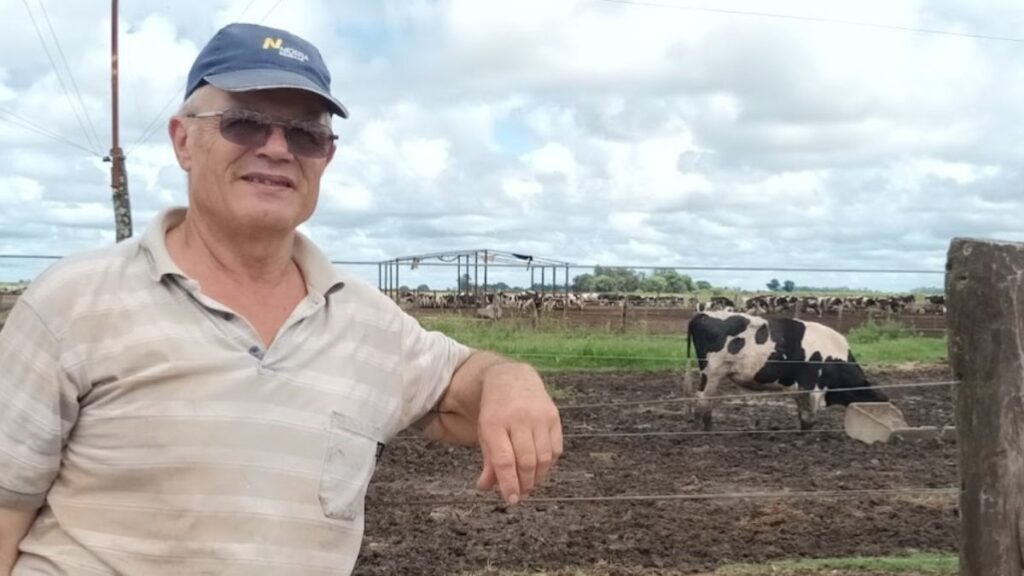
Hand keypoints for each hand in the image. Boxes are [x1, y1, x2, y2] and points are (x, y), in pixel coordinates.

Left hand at [474, 363, 562, 504]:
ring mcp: (538, 416)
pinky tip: (541, 468)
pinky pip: (556, 449)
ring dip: (538, 477)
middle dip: (524, 483)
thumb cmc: (495, 412)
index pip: (504, 460)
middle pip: (526, 461)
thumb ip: (488, 461)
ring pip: (543, 457)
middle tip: (521, 494)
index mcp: (494, 423)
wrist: (512, 379)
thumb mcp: (485, 433)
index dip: (509, 483)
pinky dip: (549, 464)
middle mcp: (518, 418)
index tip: (512, 499)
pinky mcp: (554, 416)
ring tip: (530, 484)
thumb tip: (487, 487)